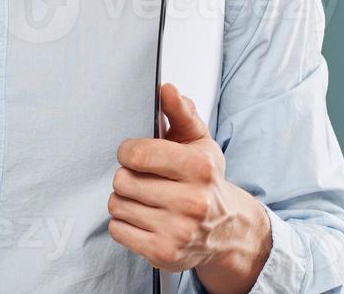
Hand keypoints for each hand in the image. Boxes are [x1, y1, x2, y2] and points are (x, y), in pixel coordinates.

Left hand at [108, 83, 271, 292]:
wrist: (226, 230)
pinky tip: (143, 218)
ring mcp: (178, 231)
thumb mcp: (198, 141)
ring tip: (143, 198)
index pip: (138, 154)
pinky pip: (117, 230)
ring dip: (124, 199)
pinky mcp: (164, 254)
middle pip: (123, 180)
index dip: (128, 151)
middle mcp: (192, 201)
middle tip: (142, 178)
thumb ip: (180, 112)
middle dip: (127, 176)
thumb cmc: (205, 180)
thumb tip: (166, 89)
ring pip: (117, 205)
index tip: (133, 154)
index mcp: (200, 167)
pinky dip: (124, 223)